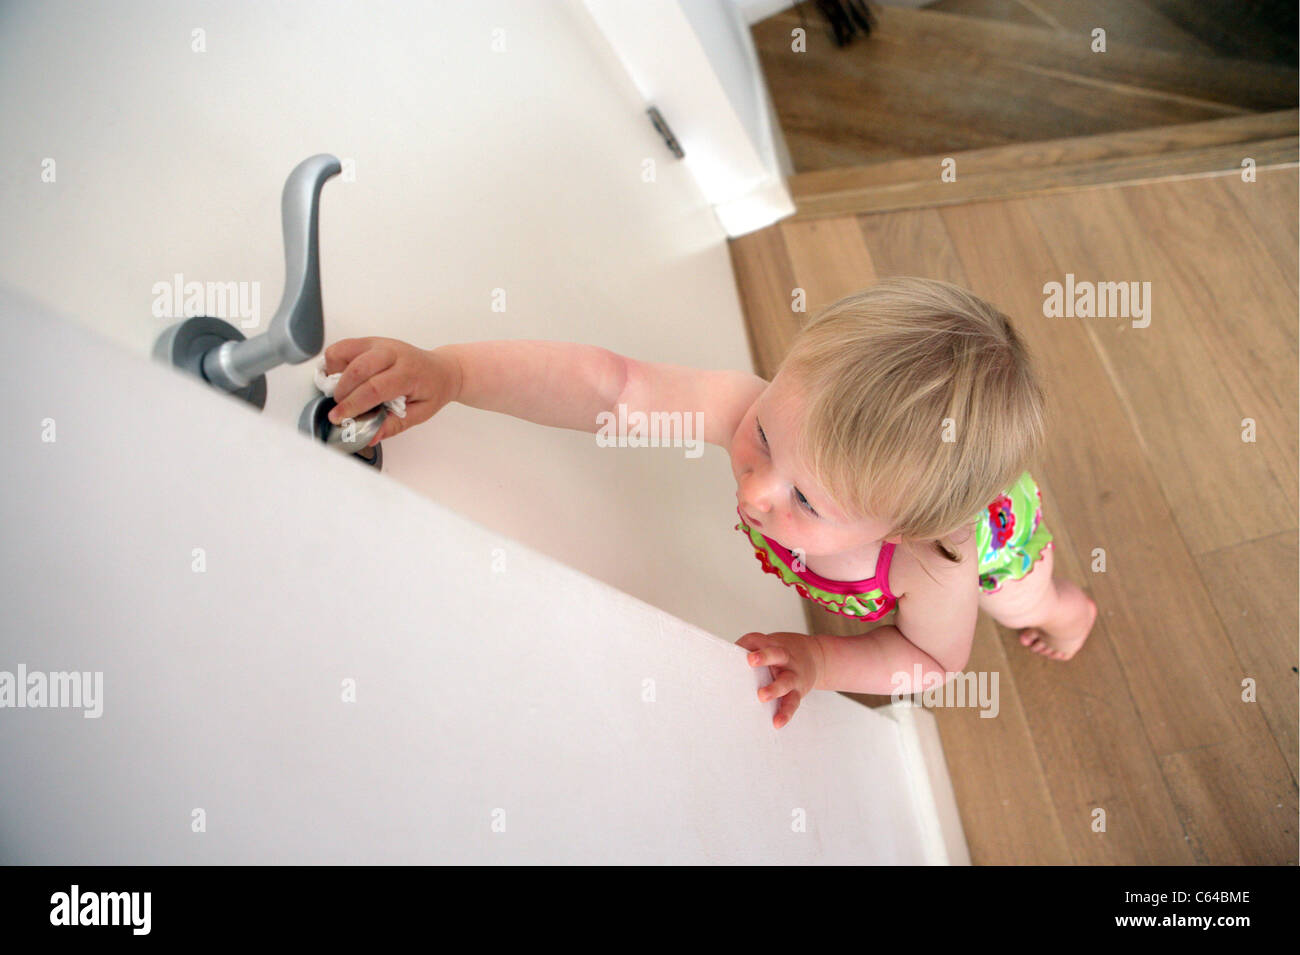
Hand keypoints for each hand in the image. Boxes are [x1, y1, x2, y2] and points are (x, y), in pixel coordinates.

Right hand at [323, 337, 459, 445]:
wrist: (442, 369)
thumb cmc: (432, 389)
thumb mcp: (420, 413)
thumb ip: (394, 425)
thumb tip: (371, 436)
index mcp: (409, 372)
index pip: (374, 388)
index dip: (353, 405)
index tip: (339, 418)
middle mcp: (393, 353)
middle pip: (357, 369)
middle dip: (342, 393)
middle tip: (340, 410)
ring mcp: (379, 343)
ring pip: (344, 352)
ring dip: (334, 376)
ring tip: (342, 393)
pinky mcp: (369, 341)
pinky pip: (342, 347)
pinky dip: (334, 363)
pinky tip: (343, 379)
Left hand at [736, 631, 825, 729]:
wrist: (817, 657)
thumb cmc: (781, 654)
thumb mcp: (768, 645)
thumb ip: (746, 651)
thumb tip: (720, 663)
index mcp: (773, 645)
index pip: (760, 640)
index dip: (751, 642)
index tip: (742, 648)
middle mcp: (785, 659)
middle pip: (777, 654)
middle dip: (765, 657)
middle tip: (751, 661)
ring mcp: (792, 676)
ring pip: (786, 681)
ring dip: (774, 688)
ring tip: (762, 696)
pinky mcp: (797, 692)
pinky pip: (792, 703)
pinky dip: (785, 713)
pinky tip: (777, 722)